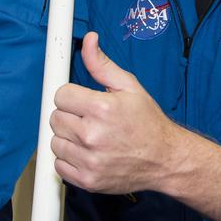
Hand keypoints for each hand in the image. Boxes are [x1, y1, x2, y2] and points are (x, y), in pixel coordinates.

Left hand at [50, 32, 180, 193]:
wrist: (165, 159)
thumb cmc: (147, 122)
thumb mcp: (129, 86)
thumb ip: (102, 64)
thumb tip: (88, 41)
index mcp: (102, 108)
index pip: (60, 95)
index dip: (71, 96)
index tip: (82, 102)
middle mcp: (93, 135)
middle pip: (55, 118)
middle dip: (70, 116)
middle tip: (89, 119)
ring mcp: (89, 161)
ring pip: (55, 142)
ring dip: (68, 138)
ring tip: (89, 137)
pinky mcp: (88, 180)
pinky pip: (59, 165)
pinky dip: (69, 159)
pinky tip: (87, 153)